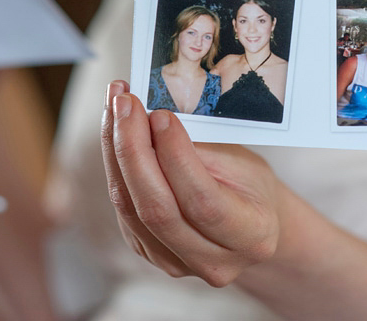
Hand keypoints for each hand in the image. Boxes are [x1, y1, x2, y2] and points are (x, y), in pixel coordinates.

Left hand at [102, 81, 280, 286]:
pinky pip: (123, 208)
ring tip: (115, 107)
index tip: (161, 115)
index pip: (202, 201)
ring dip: (115, 152)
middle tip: (125, 103)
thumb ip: (201, 152)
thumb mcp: (244, 165)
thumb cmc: (252, 188)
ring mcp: (175, 263)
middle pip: (157, 210)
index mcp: (250, 236)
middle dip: (134, 150)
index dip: (176, 157)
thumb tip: (153, 118)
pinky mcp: (148, 252)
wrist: (250, 227)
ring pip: (130, 209)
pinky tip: (116, 131)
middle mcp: (212, 262)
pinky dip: (115, 165)